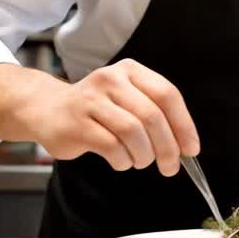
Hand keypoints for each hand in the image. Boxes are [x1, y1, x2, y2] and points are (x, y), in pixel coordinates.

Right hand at [25, 58, 199, 175]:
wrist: (47, 109)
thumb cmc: (96, 108)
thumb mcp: (126, 98)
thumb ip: (154, 114)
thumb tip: (185, 146)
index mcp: (130, 70)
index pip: (167, 94)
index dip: (183, 124)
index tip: (191, 148)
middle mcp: (110, 79)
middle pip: (152, 116)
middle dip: (167, 147)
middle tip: (171, 167)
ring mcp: (91, 100)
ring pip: (132, 132)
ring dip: (144, 155)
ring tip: (141, 161)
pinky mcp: (76, 124)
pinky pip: (111, 147)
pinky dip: (123, 160)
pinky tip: (121, 161)